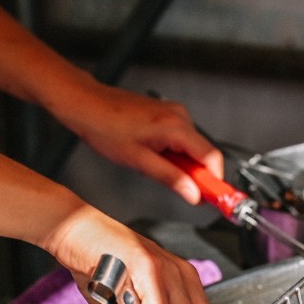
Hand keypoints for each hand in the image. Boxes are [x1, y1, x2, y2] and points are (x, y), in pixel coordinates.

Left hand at [49, 75, 223, 204]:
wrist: (87, 105)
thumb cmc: (104, 127)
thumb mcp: (138, 161)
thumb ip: (170, 178)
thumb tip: (192, 194)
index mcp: (175, 126)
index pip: (212, 157)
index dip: (216, 181)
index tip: (216, 198)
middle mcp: (180, 116)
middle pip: (205, 154)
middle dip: (198, 176)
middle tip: (187, 194)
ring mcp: (175, 114)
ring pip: (193, 148)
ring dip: (184, 165)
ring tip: (156, 168)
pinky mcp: (168, 115)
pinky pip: (182, 140)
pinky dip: (176, 155)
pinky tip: (155, 157)